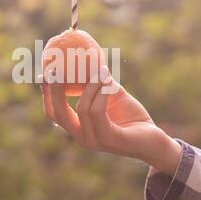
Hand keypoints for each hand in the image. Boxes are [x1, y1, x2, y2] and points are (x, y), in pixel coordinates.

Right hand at [39, 66, 181, 175]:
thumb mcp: (112, 95)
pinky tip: (109, 82)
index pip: (53, 113)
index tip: (45, 73)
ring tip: (102, 72)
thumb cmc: (133, 118)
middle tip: (57, 68)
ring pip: (82, 109)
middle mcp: (82, 137)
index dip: (46, 94)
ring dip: (91, 86)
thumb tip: (88, 58)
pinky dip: (102, 93)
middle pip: (59, 114)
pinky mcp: (110, 140)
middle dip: (55, 90)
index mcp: (78, 128)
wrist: (155, 141)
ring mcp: (95, 141)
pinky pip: (99, 112)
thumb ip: (98, 83)